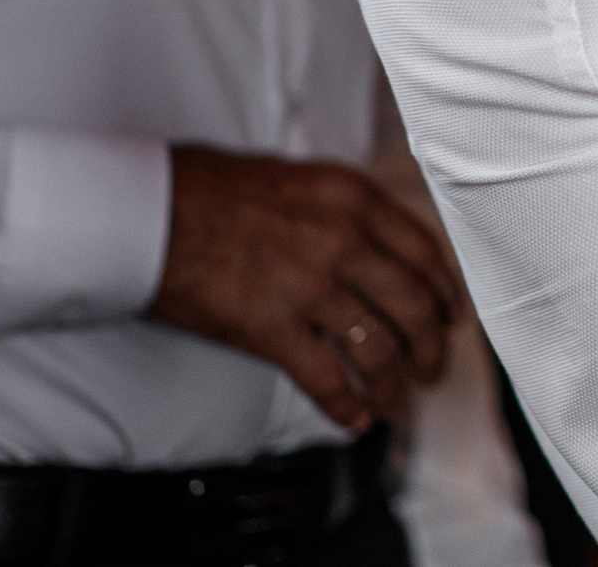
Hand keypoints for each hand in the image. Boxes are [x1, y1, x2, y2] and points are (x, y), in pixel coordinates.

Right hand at [149, 146, 460, 431]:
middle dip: (431, 345)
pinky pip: (325, 378)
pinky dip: (346, 405)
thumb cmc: (215, 190)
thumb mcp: (302, 179)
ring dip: (394, 382)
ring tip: (397, 398)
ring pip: (379, 348)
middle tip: (432, 366)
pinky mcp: (271, 328)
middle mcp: (343, 241)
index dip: (444, 292)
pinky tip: (355, 418)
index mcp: (354, 199)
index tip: (449, 314)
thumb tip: (381, 245)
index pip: (425, 253)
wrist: (148, 211)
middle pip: (413, 306)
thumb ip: (347, 210)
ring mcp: (309, 287)